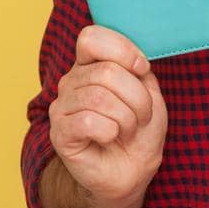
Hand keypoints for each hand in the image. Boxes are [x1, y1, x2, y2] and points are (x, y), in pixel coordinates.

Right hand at [50, 24, 167, 203]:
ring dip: (126, 117)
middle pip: (106, 72)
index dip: (122, 50)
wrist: (133, 170)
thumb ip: (138, 69)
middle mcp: (71, 81)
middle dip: (136, 97)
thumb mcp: (149, 91)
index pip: (91, 38)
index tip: (142, 70)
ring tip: (128, 130)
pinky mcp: (60, 133)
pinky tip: (110, 138)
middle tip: (142, 116)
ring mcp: (61, 107)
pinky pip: (88, 121)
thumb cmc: (140, 129)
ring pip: (98, 97)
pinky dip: (110, 131)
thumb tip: (133, 60)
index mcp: (90, 65)